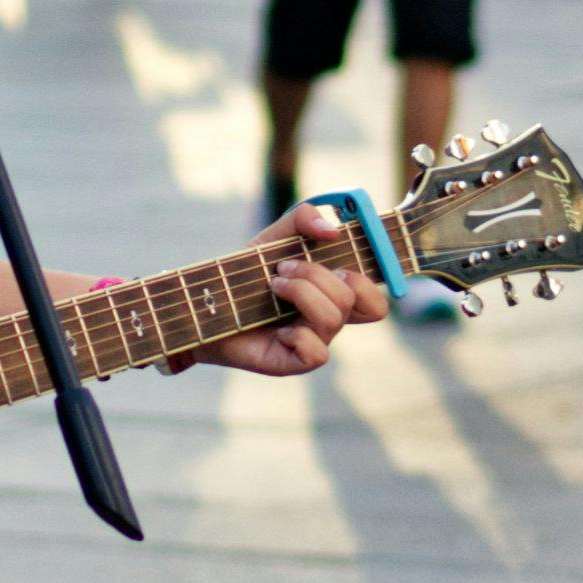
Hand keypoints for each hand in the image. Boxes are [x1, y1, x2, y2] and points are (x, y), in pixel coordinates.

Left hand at [190, 204, 384, 375]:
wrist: (206, 304)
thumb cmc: (245, 274)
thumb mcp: (274, 237)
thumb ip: (303, 218)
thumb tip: (332, 231)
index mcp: (333, 293)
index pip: (375, 296)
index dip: (375, 279)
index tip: (346, 260)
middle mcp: (329, 319)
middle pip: (366, 303)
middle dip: (324, 276)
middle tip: (287, 268)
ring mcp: (314, 342)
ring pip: (335, 317)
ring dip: (301, 292)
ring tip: (273, 285)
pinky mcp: (294, 363)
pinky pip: (318, 353)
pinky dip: (297, 334)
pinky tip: (277, 329)